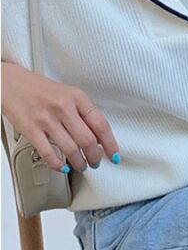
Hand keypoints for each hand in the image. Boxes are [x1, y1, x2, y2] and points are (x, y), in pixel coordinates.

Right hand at [1, 63, 119, 172]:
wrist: (11, 82)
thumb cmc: (42, 90)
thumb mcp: (69, 94)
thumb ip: (83, 113)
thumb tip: (99, 137)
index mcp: (77, 97)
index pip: (101, 124)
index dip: (110, 143)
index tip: (113, 154)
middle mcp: (63, 107)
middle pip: (87, 140)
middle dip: (95, 156)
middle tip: (96, 162)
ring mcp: (46, 119)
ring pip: (70, 149)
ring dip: (79, 162)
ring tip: (82, 166)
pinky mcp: (30, 129)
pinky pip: (48, 153)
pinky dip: (58, 164)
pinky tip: (63, 166)